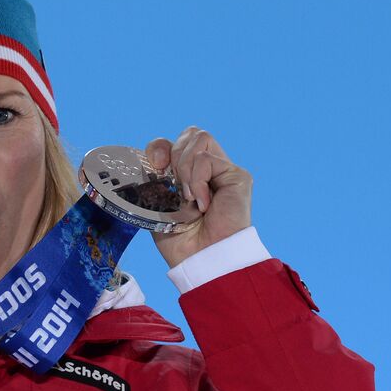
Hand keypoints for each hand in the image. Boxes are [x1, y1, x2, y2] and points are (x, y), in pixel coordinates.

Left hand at [145, 127, 252, 267]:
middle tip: (173, 182)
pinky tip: (201, 203)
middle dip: (173, 152)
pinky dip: (197, 180)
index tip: (155, 167)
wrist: (201, 258)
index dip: (159, 148)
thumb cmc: (180, 239)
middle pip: (190, 132)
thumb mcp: (157, 204)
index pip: (173, 142)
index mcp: (187, 174)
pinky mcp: (237, 176)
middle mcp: (207, 169)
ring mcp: (223, 171)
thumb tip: (153, 159)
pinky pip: (207, 159)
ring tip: (188, 196)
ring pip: (200, 137)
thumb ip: (156, 178)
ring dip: (185, 167)